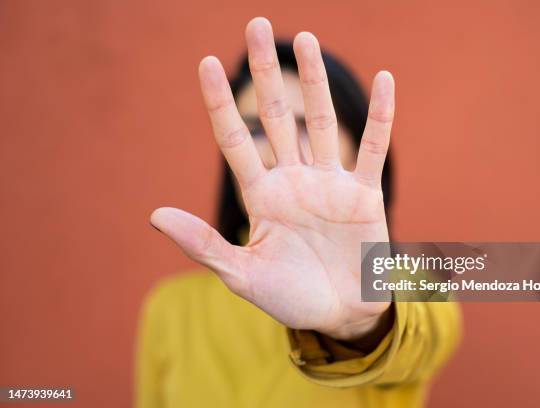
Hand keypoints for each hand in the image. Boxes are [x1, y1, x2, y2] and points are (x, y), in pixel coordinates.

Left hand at [150, 17, 394, 340]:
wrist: (339, 315)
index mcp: (261, 197)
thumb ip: (203, 243)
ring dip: (314, 81)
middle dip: (266, 73)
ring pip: (321, 122)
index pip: (234, 140)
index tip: (203, 63)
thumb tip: (154, 214)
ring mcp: (329, 184)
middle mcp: (293, 181)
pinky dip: (381, 116)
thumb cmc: (289, 297)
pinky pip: (373, 148)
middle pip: (277, 116)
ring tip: (305, 39)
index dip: (219, 102)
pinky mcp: (364, 194)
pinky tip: (385, 79)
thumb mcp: (241, 275)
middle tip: (256, 26)